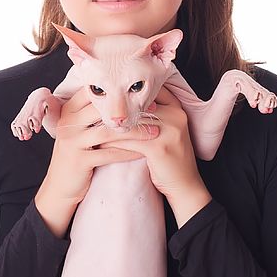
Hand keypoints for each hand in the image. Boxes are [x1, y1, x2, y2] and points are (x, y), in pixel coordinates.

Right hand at [40, 86, 160, 204]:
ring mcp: (72, 141)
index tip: (142, 92)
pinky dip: (128, 152)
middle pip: (103, 109)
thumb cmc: (77, 153)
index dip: (118, 91)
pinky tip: (143, 152)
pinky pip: (109, 154)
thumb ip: (93, 112)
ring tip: (155, 132)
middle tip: (155, 109)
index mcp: (68, 110)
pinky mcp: (79, 160)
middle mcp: (68, 122)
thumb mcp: (80, 129)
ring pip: (108, 132)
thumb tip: (124, 94)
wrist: (61, 186)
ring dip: (134, 132)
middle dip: (131, 110)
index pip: (95, 92)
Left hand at [98, 85, 207, 202]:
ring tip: (93, 128)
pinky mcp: (160, 148)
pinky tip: (101, 145)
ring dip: (110, 127)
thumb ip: (152, 115)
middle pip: (139, 106)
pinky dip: (114, 143)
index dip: (128, 93)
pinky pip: (130, 141)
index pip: (150, 91)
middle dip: (115, 110)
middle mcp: (176, 116)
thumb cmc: (170, 156)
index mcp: (177, 109)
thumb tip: (121, 102)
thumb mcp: (167, 130)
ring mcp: (169, 132)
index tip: (109, 96)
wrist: (184, 184)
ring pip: (132, 123)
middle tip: (92, 110)